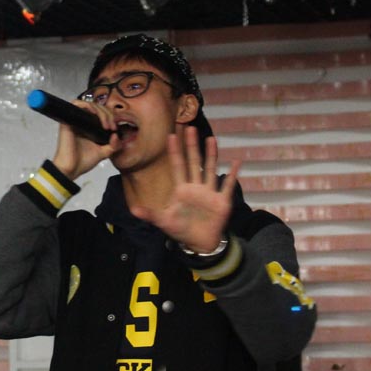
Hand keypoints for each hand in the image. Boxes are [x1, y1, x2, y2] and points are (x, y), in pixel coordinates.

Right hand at [51, 99, 119, 179]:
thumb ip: (113, 145)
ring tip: (106, 124)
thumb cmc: (84, 162)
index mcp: (90, 127)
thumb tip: (116, 135)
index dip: (111, 116)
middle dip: (109, 114)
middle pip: (97, 107)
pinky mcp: (68, 120)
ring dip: (101, 111)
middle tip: (112, 127)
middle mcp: (82, 122)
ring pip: (89, 104)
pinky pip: (76, 104)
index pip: (102, 113)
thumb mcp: (104, 152)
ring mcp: (75, 120)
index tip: (115, 129)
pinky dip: (87, 105)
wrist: (71, 169)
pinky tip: (95, 114)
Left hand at [130, 126, 240, 251]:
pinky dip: (232, 175)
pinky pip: (228, 186)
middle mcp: (196, 187)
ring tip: (211, 139)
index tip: (171, 136)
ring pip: (210, 169)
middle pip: (193, 162)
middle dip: (191, 146)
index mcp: (182, 189)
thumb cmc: (182, 229)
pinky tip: (237, 162)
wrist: (200, 243)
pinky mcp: (222, 201)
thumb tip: (133, 210)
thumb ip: (150, 214)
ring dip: (211, 155)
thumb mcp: (164, 221)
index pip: (177, 166)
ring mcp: (209, 192)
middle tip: (190, 128)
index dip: (174, 152)